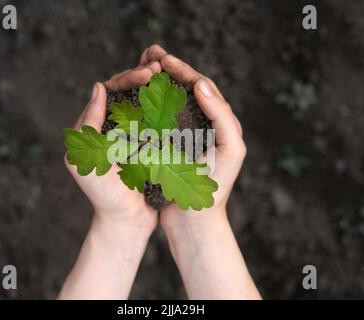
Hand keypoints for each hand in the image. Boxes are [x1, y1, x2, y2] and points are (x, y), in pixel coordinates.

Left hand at [64, 62, 163, 233]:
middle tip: (161, 67)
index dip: (128, 78)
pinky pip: (156, 120)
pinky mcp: (149, 145)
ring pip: (143, 102)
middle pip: (127, 92)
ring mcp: (132, 134)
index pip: (110, 92)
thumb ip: (88, 124)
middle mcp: (112, 126)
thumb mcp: (86, 159)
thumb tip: (98, 86)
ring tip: (170, 73)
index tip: (148, 72)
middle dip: (143, 76)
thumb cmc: (104, 194)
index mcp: (95, 126)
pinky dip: (164, 106)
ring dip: (155, 87)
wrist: (126, 220)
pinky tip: (177, 96)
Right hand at [139, 45, 258, 298]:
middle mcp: (202, 125)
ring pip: (170, 102)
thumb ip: (222, 116)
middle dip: (168, 70)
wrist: (195, 220)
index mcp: (219, 121)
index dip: (184, 70)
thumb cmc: (215, 187)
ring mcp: (184, 135)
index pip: (203, 87)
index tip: (164, 59)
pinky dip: (147, 106)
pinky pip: (157, 121)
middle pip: (185, 89)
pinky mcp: (167, 148)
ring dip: (156, 84)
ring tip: (140, 70)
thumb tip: (201, 84)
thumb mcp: (230, 150)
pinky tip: (134, 99)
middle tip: (150, 55)